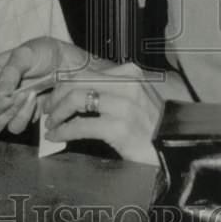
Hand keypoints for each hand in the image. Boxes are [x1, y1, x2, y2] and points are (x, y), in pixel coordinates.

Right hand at [0, 37, 88, 135]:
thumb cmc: (43, 53)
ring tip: (26, 95)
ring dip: (9, 114)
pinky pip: (14, 127)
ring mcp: (3, 109)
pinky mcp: (19, 118)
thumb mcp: (25, 53)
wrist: (67, 65)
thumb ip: (10, 71)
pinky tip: (34, 101)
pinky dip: (23, 116)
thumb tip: (0, 94)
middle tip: (9, 99)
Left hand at [43, 62, 162, 164]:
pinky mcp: (119, 127)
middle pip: (76, 82)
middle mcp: (127, 84)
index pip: (84, 72)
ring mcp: (124, 105)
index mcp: (128, 73)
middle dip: (55, 98)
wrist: (173, 149)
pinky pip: (80, 125)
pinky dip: (63, 131)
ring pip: (75, 99)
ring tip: (51, 126)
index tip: (52, 99)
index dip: (62, 85)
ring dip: (56, 114)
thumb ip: (108, 91)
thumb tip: (73, 93)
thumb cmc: (149, 127)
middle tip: (47, 113)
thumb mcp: (133, 99)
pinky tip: (57, 137)